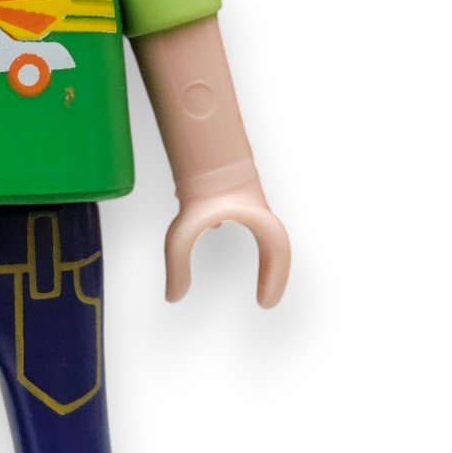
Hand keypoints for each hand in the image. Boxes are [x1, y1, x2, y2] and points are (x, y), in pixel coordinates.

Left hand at [163, 180, 289, 308]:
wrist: (199, 149)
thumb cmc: (197, 188)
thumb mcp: (183, 235)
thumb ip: (178, 265)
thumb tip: (173, 296)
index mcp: (257, 220)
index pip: (278, 253)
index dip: (276, 279)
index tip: (264, 303)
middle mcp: (257, 210)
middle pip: (274, 245)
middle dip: (272, 269)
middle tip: (264, 293)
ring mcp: (248, 197)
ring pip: (260, 227)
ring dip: (260, 249)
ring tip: (254, 265)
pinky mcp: (234, 188)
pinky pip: (243, 213)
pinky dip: (236, 225)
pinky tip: (215, 224)